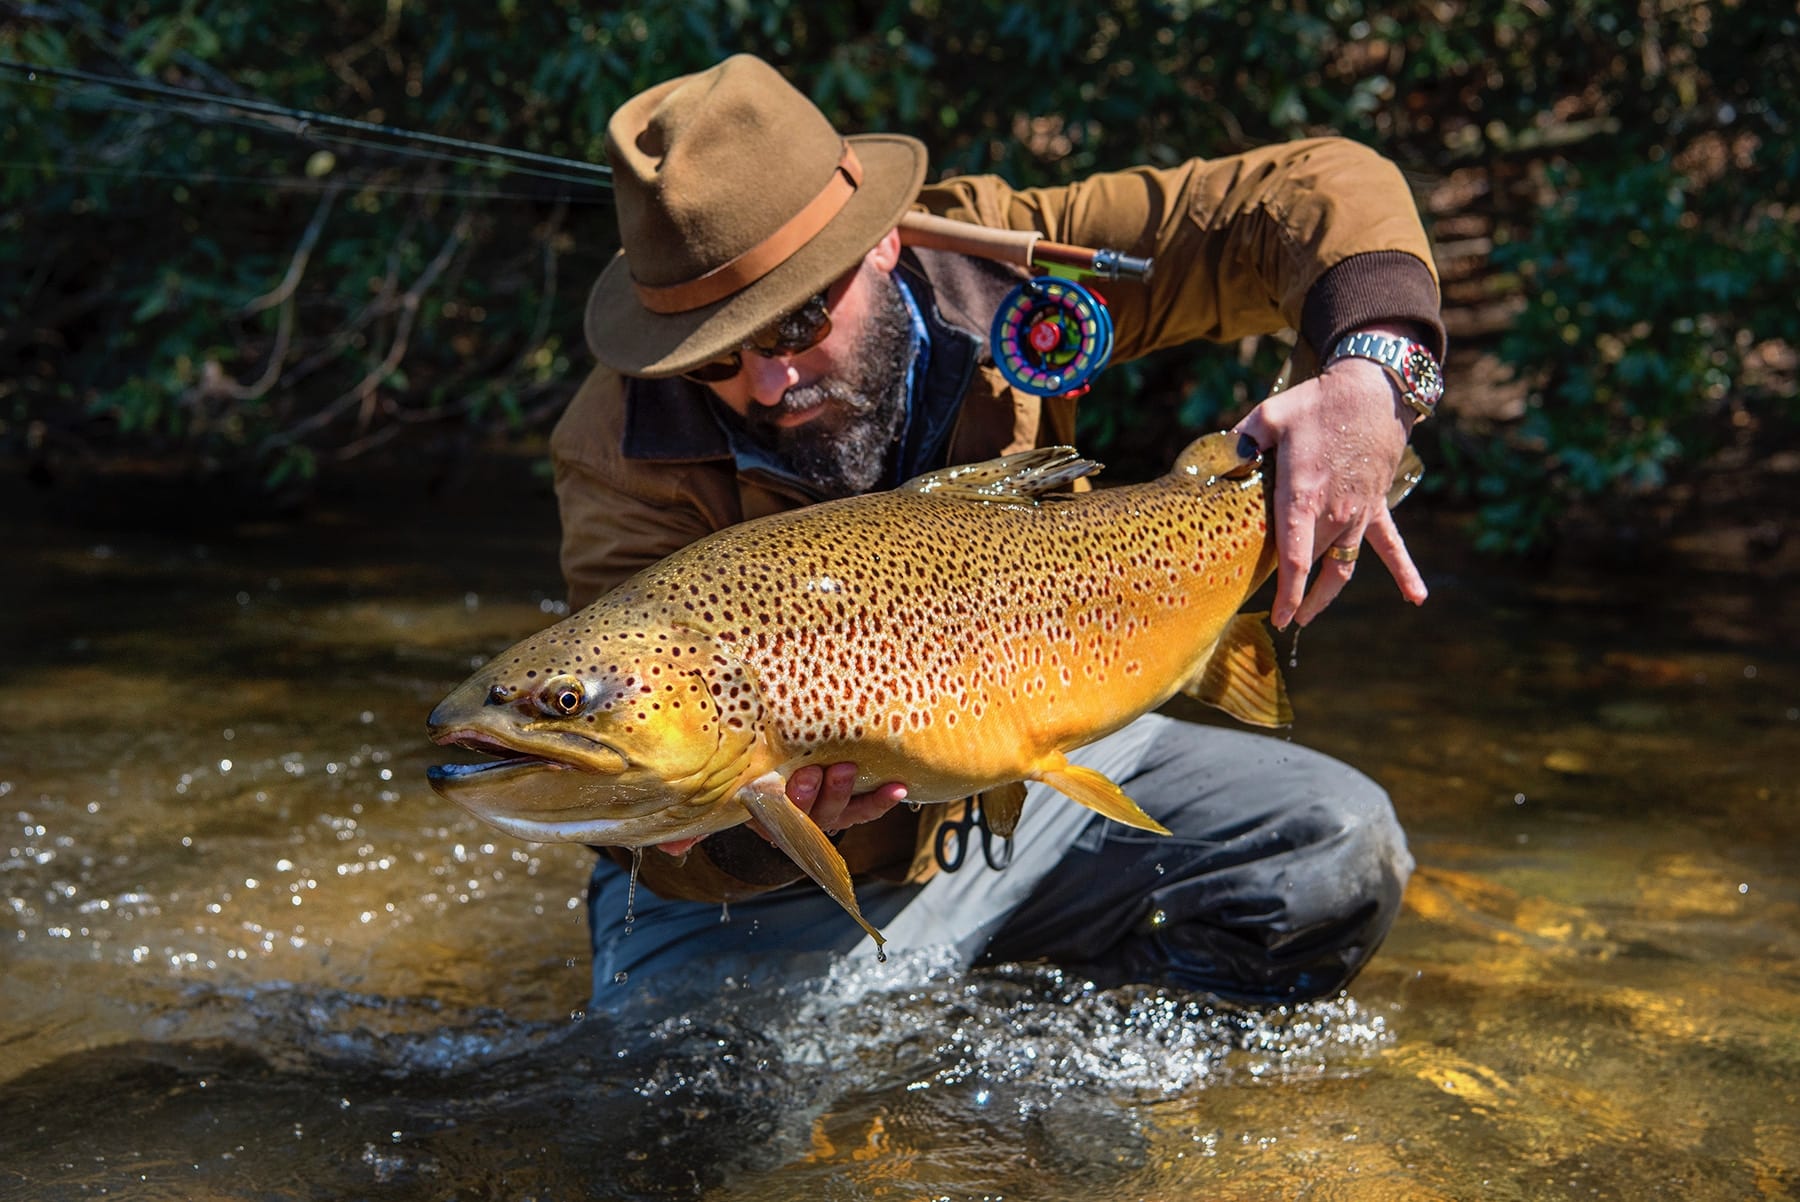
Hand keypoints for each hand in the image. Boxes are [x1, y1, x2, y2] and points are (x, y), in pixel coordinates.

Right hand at [655, 762, 907, 856]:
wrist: (773, 771)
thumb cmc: (744, 782)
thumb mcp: (721, 803)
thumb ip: (697, 820)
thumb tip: (669, 846)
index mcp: (767, 819)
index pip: (774, 820)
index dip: (780, 806)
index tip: (780, 786)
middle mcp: (799, 820)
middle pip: (808, 814)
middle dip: (811, 795)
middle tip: (814, 772)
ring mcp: (826, 812)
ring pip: (838, 810)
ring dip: (844, 792)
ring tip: (845, 768)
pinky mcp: (851, 804)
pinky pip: (868, 808)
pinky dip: (883, 800)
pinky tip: (899, 787)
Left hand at [1233, 329, 1430, 627]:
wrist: (1373, 389)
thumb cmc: (1317, 402)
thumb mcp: (1269, 416)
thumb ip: (1239, 442)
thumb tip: (1220, 463)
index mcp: (1304, 497)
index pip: (1296, 560)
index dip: (1288, 595)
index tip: (1279, 618)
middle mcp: (1335, 514)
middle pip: (1313, 565)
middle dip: (1294, 591)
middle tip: (1273, 609)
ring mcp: (1360, 514)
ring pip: (1344, 567)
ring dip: (1327, 594)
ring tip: (1308, 615)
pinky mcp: (1377, 507)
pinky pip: (1392, 546)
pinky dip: (1405, 573)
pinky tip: (1416, 599)